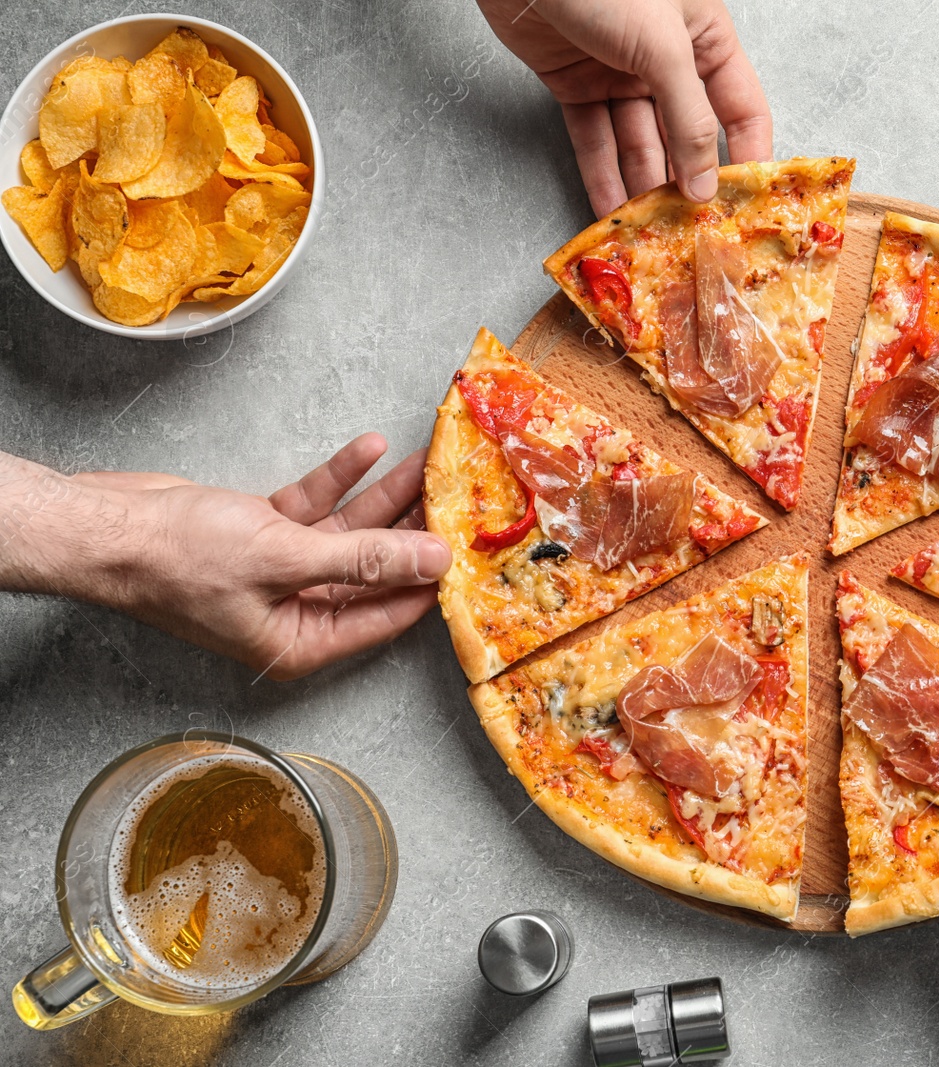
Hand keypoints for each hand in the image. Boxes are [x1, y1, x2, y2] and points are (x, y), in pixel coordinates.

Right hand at [74, 433, 449, 679]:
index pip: (389, 614)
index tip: (470, 548)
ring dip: (384, 496)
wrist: (109, 530)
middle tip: (454, 495)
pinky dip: (339, 479)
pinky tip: (369, 449)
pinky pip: (315, 507)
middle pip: (373, 569)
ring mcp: (282, 571)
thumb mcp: (287, 559)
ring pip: (349, 532)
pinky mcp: (264, 535)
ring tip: (425, 463)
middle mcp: (299, 611)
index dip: (431, 581)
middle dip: (413, 530)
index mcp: (305, 640)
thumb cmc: (182, 561)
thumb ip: (365, 559)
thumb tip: (433, 560)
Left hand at [478, 0, 771, 215]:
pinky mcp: (576, 84)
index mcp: (704, 39)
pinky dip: (599, 174)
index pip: (740, 108)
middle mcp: (667, 60)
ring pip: (638, 143)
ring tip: (649, 231)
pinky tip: (609, 210)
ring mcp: (620, 73)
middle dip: (686, 182)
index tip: (743, 205)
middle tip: (691, 231)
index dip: (745, 156)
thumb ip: (688, 115)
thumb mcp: (662, 45)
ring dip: (642, 186)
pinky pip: (595, 138)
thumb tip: (705, 180)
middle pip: (685, 134)